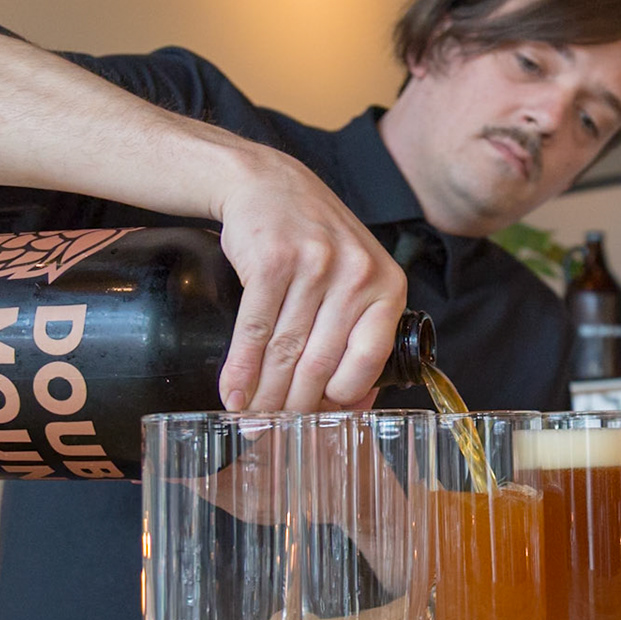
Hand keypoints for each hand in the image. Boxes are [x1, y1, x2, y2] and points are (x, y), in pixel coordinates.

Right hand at [213, 150, 408, 411]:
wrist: (269, 184)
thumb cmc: (317, 242)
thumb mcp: (357, 276)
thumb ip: (360, 331)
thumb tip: (355, 403)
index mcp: (388, 286)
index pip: (370, 360)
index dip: (342, 400)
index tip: (320, 421)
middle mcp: (357, 275)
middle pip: (322, 362)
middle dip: (295, 407)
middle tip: (275, 435)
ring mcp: (314, 266)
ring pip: (286, 351)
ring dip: (265, 396)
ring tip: (251, 423)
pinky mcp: (272, 262)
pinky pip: (254, 331)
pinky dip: (241, 369)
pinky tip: (232, 394)